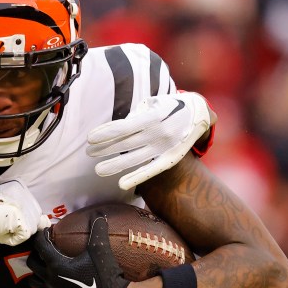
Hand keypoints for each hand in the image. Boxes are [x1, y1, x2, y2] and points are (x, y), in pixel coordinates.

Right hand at [0, 180, 49, 245]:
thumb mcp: (0, 203)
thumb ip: (16, 206)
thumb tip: (39, 220)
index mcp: (19, 187)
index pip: (33, 209)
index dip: (22, 219)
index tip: (6, 220)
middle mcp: (24, 194)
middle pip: (34, 219)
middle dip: (20, 227)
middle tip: (1, 224)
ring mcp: (23, 206)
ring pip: (30, 229)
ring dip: (14, 233)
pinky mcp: (21, 219)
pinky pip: (23, 237)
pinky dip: (10, 239)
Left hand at [27, 214, 129, 287]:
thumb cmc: (104, 274)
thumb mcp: (100, 249)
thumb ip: (97, 229)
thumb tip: (99, 213)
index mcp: (56, 265)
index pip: (40, 246)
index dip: (41, 236)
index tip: (47, 231)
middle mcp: (51, 279)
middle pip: (32, 262)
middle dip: (36, 252)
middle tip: (46, 246)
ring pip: (35, 279)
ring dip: (38, 270)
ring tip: (47, 263)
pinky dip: (46, 283)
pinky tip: (57, 278)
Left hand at [87, 91, 211, 190]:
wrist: (199, 112)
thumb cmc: (168, 106)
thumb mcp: (153, 103)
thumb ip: (134, 115)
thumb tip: (115, 128)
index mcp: (153, 117)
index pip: (124, 127)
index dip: (106, 133)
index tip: (90, 138)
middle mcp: (159, 133)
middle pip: (126, 144)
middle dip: (105, 149)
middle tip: (88, 152)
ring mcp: (165, 147)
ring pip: (136, 158)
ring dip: (115, 164)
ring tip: (98, 169)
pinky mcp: (171, 158)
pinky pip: (152, 170)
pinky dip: (137, 177)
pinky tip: (121, 184)